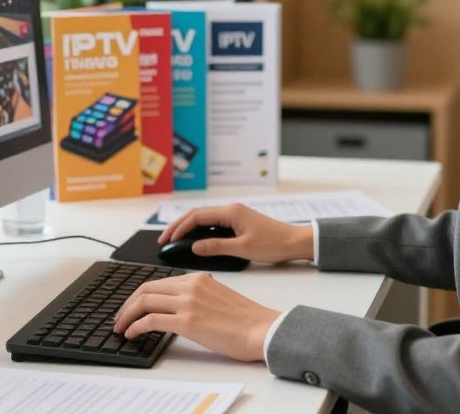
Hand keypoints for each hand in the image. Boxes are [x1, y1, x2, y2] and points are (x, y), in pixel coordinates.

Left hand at [113, 272, 279, 361]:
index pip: (159, 282)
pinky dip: (136, 326)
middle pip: (146, 288)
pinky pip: (151, 320)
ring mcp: (188, 302)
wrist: (261, 329)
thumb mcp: (219, 297)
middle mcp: (191, 286)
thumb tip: (181, 307)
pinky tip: (132, 334)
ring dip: (127, 315)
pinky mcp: (187, 321)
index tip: (132, 307)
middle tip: (120, 318)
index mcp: (198, 278)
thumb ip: (199, 295)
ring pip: (144, 301)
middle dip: (127, 304)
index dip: (140, 295)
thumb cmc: (246, 319)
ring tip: (121, 328)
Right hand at [158, 203, 313, 263]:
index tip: (167, 239)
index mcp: (231, 212)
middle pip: (197, 214)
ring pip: (204, 218)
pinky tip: (195, 240)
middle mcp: (231, 210)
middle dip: (178, 225)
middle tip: (164, 239)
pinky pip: (213, 223)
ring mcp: (235, 215)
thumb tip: (194, 247)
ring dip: (188, 227)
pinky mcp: (239, 222)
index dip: (179, 227)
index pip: (196, 216)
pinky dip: (200, 230)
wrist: (296, 242)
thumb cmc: (274, 244)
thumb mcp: (243, 249)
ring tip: (174, 239)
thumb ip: (216, 247)